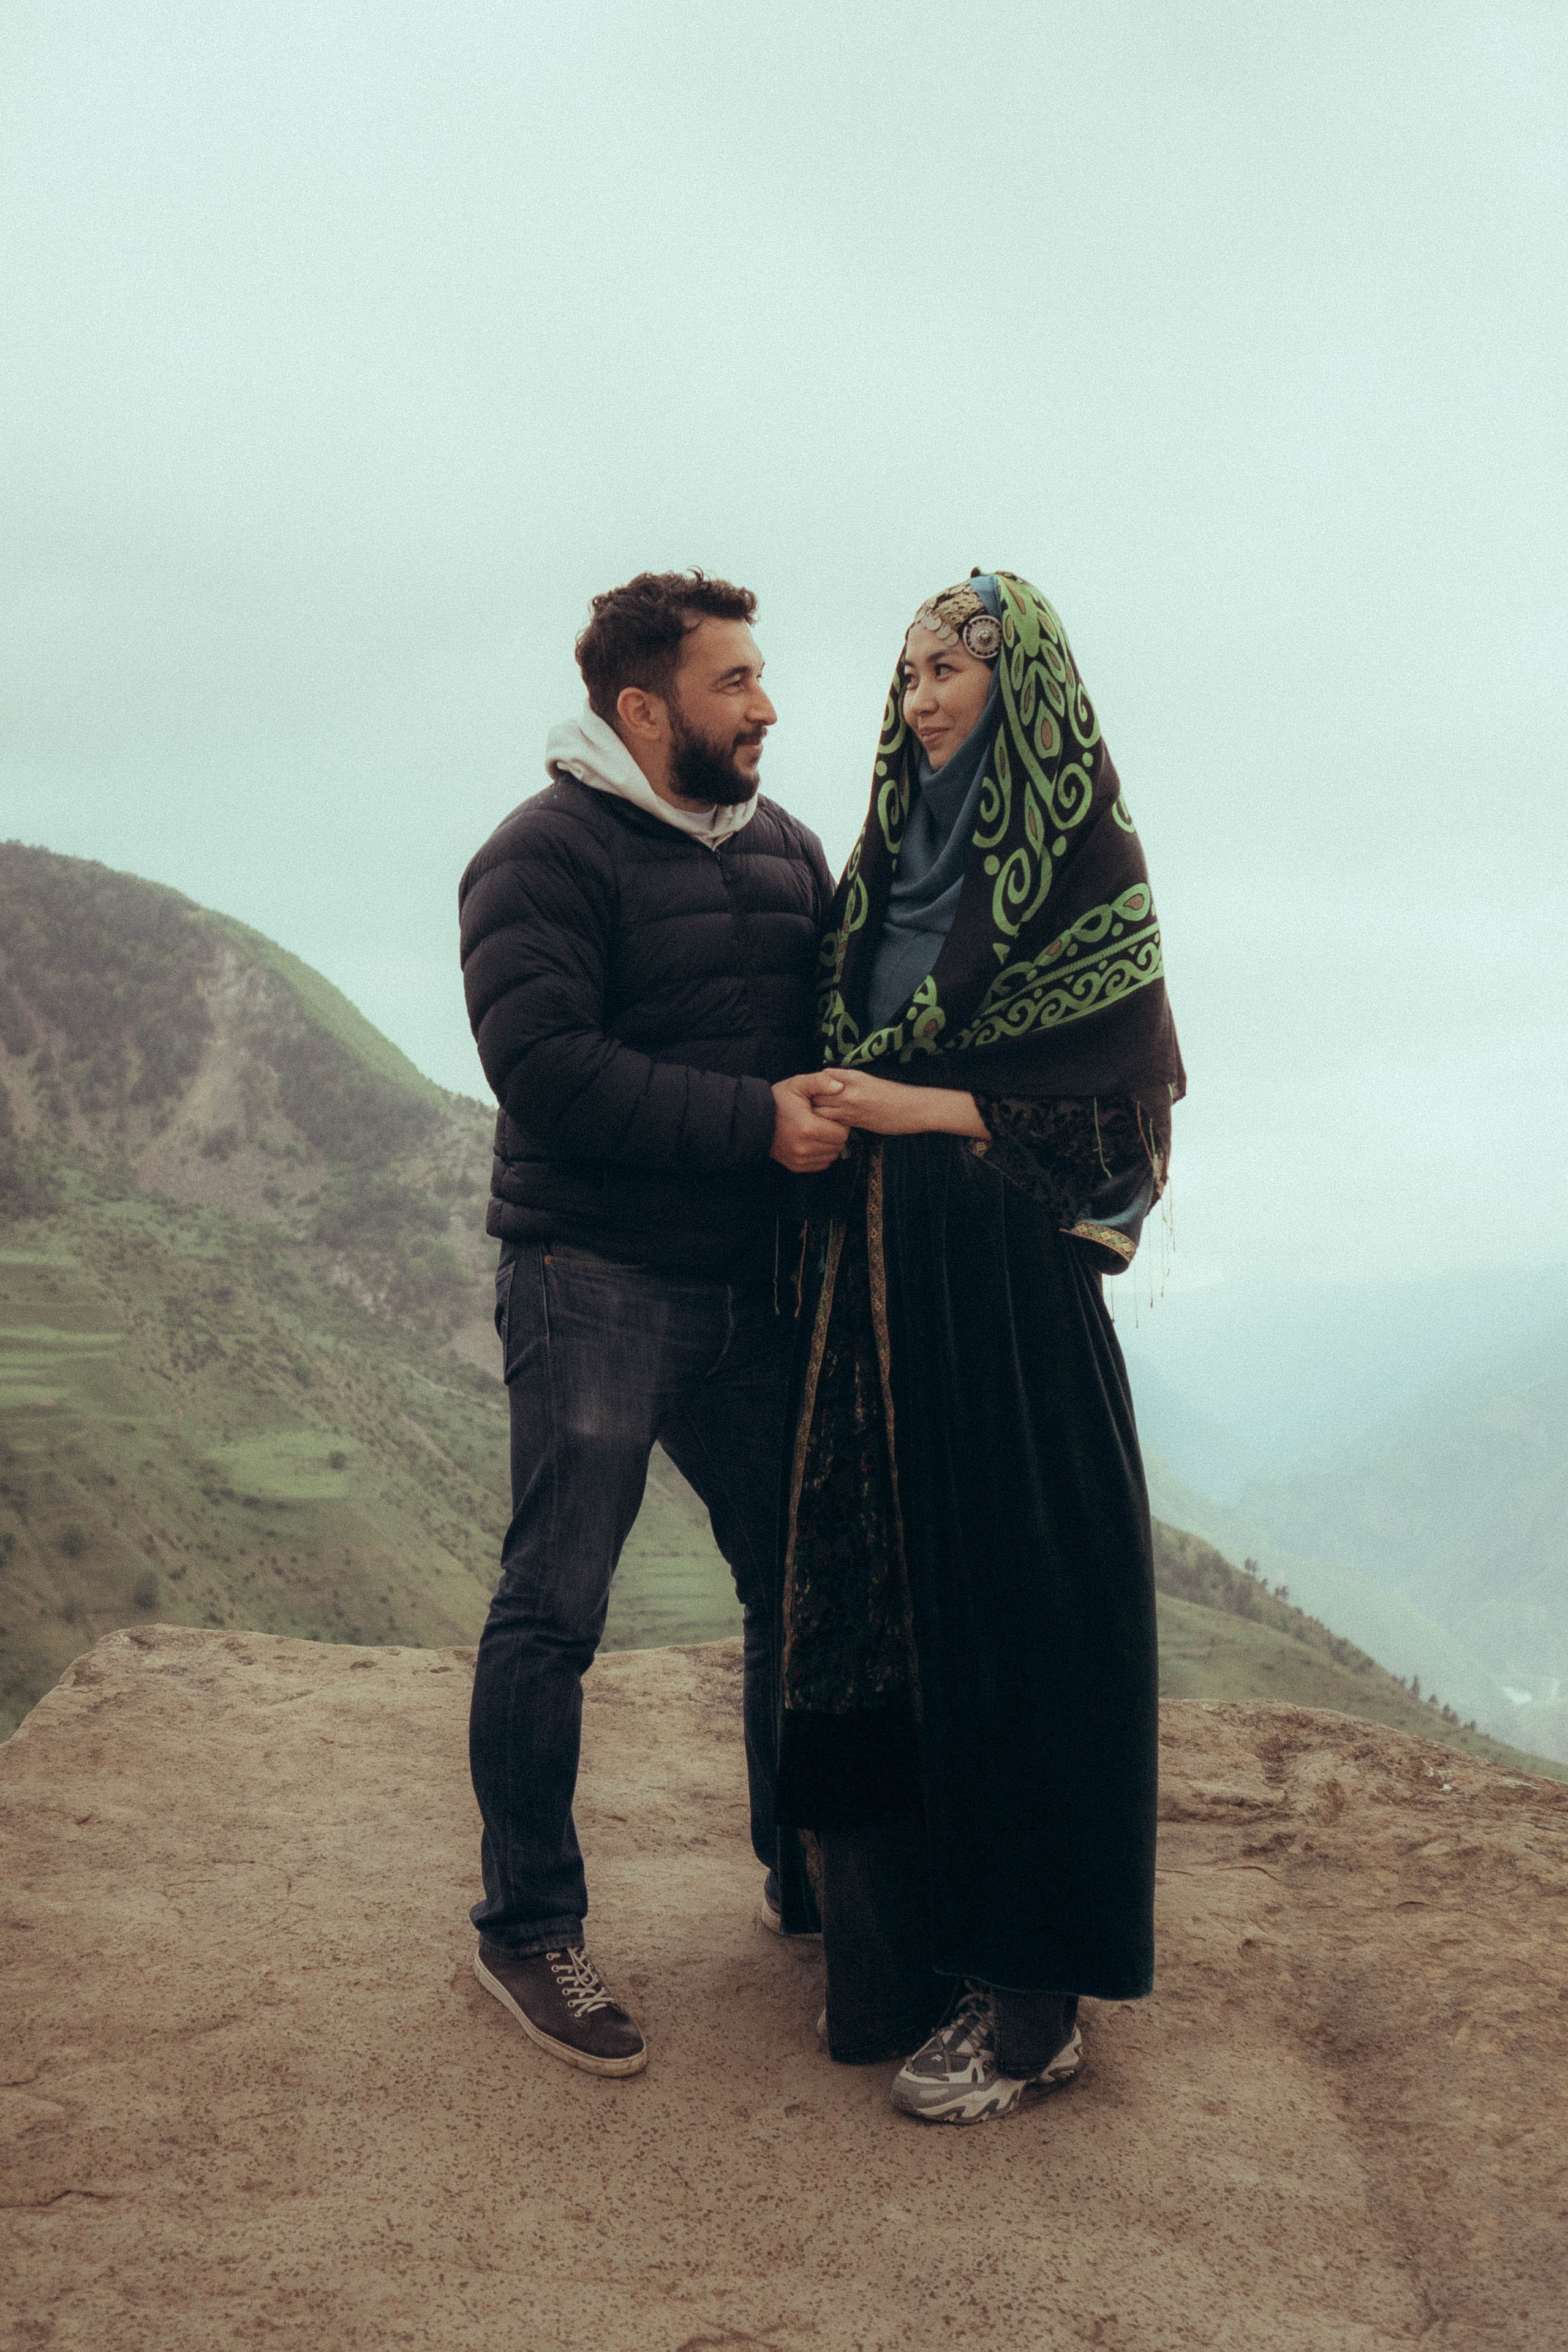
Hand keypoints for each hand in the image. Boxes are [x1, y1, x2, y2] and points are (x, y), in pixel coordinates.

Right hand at [769, 1073, 850, 1171]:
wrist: (755, 1119)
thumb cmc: (778, 1100)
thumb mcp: (798, 1084)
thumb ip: (820, 1082)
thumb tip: (840, 1086)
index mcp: (807, 1128)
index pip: (842, 1133)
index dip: (840, 1123)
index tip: (830, 1115)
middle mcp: (804, 1148)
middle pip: (838, 1146)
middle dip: (836, 1134)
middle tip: (825, 1122)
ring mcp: (799, 1159)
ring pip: (831, 1156)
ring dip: (829, 1145)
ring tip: (818, 1131)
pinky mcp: (796, 1166)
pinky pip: (821, 1164)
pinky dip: (821, 1154)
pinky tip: (813, 1142)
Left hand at [815, 1070, 987, 1138]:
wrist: (914, 1108)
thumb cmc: (894, 1094)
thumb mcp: (869, 1080)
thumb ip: (848, 1083)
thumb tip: (830, 1088)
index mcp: (853, 1075)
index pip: (822, 1076)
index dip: (815, 1084)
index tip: (815, 1092)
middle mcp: (848, 1089)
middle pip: (815, 1094)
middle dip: (810, 1101)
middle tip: (809, 1108)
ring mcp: (850, 1106)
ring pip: (819, 1110)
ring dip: (815, 1115)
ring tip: (815, 1119)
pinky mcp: (855, 1121)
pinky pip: (832, 1123)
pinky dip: (827, 1125)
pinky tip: (828, 1127)